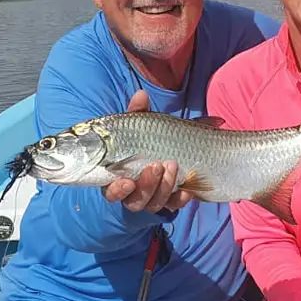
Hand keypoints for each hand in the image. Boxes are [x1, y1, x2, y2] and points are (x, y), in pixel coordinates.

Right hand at [103, 89, 191, 212]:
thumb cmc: (145, 138)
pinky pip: (174, 205)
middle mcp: (133, 193)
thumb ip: (138, 112)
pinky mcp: (170, 200)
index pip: (112, 192)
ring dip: (163, 187)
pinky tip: (188, 190)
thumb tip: (141, 94)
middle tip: (156, 165)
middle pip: (135, 200)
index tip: (126, 182)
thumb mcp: (141, 124)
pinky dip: (180, 199)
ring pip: (155, 203)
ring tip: (172, 165)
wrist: (169, 148)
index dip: (117, 190)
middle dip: (146, 185)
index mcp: (117, 177)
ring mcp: (152, 198)